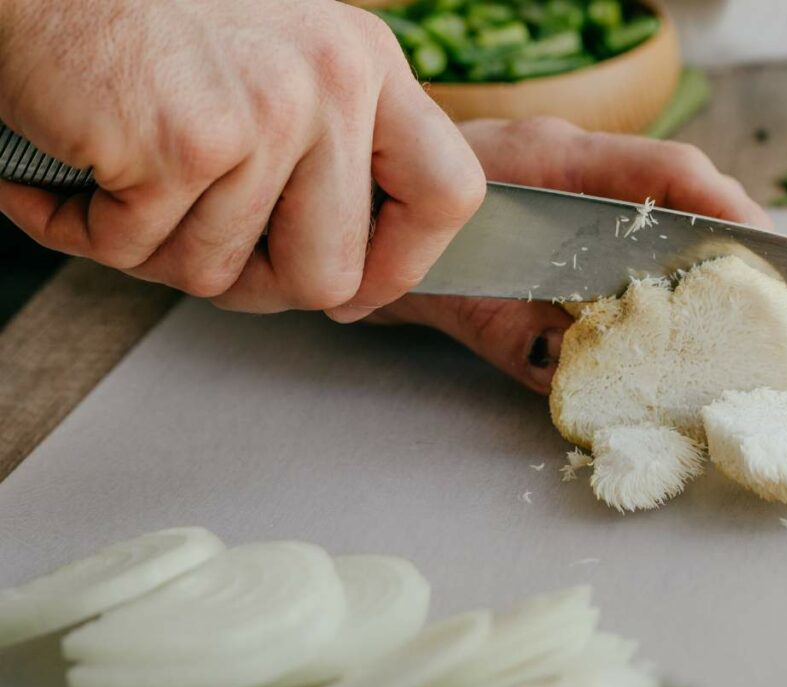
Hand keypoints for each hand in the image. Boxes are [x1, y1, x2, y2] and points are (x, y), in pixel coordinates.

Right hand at [0, 0, 483, 320]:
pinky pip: (139, 252)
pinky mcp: (184, 140)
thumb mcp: (278, 61)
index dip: (404, 266)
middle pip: (330, 276)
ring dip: (156, 251)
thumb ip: (327, 149)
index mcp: (368, 67)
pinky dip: (85, 230)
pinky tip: (71, 175)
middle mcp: (332, 84)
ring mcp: (265, 113)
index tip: (357, 292)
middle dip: (255, 287)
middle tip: (200, 245)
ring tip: (123, 184)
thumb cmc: (150, 16)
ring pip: (220, 275)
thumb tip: (347, 276)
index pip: (449, 194)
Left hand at [371, 117, 769, 393]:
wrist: (344, 202)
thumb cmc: (381, 232)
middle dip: (726, 235)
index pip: (660, 172)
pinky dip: (649, 266)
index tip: (765, 252)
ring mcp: (562, 180)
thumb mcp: (438, 292)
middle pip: (673, 188)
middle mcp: (566, 161)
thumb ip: (504, 334)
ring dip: (693, 253)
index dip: (722, 208)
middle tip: (764, 295)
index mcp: (547, 161)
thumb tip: (573, 377)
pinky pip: (618, 231)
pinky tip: (663, 308)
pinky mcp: (554, 210)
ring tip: (730, 307)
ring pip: (650, 210)